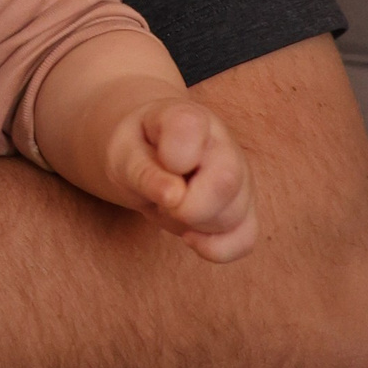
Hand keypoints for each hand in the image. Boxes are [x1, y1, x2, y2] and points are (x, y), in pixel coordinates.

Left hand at [108, 98, 257, 263]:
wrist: (148, 152)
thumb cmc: (135, 149)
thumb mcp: (123, 153)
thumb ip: (143, 170)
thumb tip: (173, 197)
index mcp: (188, 119)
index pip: (190, 128)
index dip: (173, 155)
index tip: (161, 162)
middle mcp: (223, 146)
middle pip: (226, 181)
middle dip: (187, 206)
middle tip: (162, 201)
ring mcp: (240, 179)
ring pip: (233, 215)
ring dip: (193, 225)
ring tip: (171, 207)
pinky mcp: (242, 210)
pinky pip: (244, 239)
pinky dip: (216, 248)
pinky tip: (190, 237)